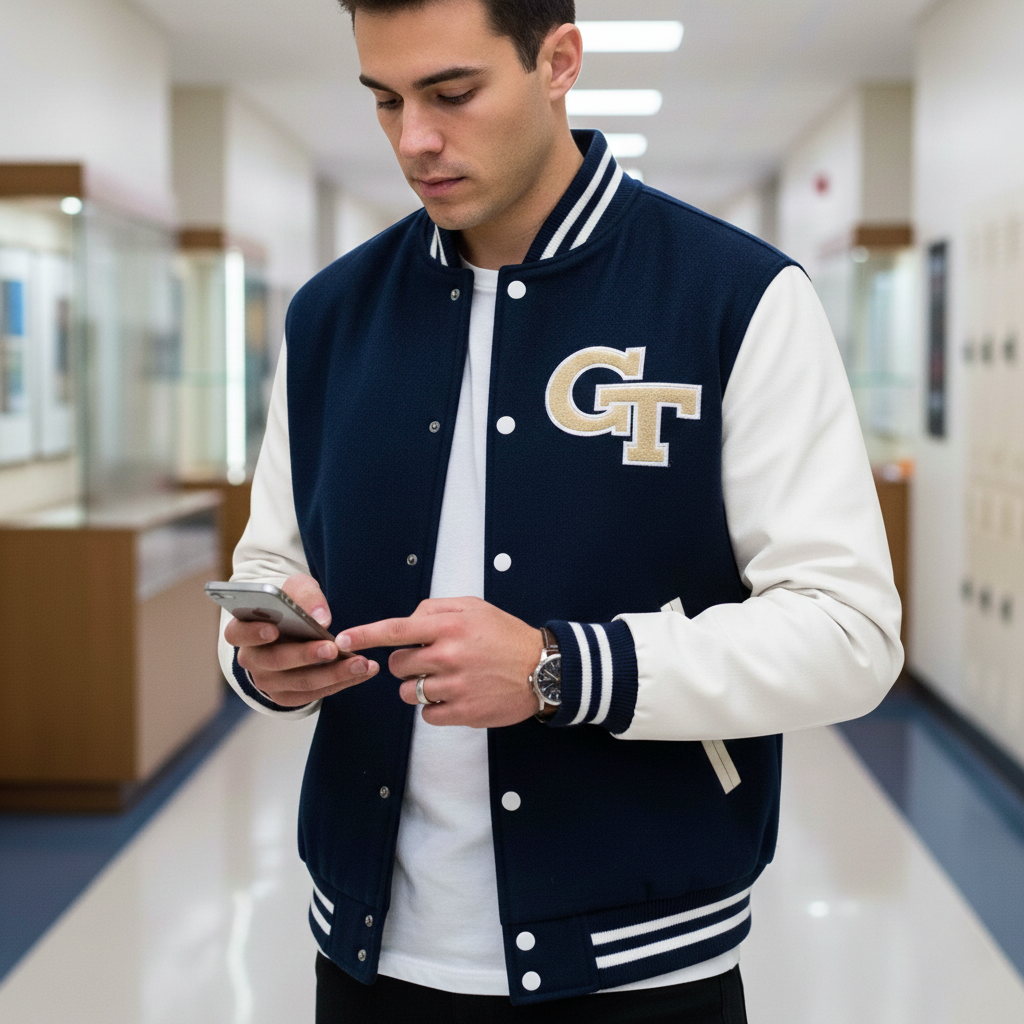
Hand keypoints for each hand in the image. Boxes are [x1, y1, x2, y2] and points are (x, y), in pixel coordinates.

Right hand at [224, 573, 379, 706]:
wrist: (293, 631)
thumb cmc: (290, 607)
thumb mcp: (296, 590)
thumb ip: (305, 596)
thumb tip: (321, 618)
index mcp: (242, 630)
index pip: (237, 633)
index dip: (253, 632)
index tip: (273, 630)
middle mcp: (251, 660)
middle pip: (275, 661)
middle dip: (306, 655)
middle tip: (333, 648)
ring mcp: (268, 682)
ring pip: (301, 682)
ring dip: (334, 673)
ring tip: (362, 662)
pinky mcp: (288, 696)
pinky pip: (315, 694)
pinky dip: (342, 683)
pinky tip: (364, 671)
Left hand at [339, 597, 543, 727]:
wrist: (544, 669)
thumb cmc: (505, 635)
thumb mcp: (473, 607)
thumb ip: (435, 609)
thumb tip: (406, 622)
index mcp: (449, 626)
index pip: (395, 630)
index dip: (364, 635)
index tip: (341, 640)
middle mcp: (449, 655)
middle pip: (397, 665)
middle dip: (406, 663)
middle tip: (432, 660)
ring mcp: (455, 687)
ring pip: (408, 692)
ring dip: (419, 687)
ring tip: (447, 679)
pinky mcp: (463, 713)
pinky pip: (426, 715)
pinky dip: (434, 708)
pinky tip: (455, 697)